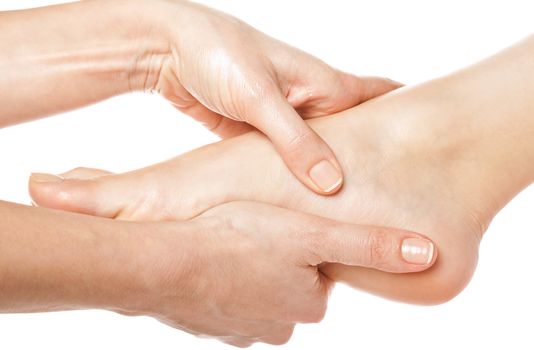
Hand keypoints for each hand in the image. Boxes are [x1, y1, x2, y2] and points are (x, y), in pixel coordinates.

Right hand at [137, 201, 435, 346]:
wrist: (162, 264)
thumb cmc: (238, 240)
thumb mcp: (313, 235)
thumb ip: (371, 246)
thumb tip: (429, 256)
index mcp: (305, 304)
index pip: (317, 272)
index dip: (303, 242)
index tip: (286, 224)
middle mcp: (276, 327)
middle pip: (286, 284)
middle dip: (275, 258)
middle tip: (255, 229)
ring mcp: (238, 330)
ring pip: (253, 291)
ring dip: (245, 268)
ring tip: (230, 241)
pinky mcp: (205, 326)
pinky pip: (222, 299)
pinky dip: (219, 280)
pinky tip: (207, 258)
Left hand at [140, 0, 400, 194]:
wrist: (170, 49)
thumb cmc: (219, 55)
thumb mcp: (260, 97)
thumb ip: (296, 142)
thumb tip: (333, 185)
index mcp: (326, 86)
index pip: (382, 98)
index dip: (408, 118)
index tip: (431, 152)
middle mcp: (312, 104)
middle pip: (352, 140)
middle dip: (370, 166)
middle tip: (392, 202)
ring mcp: (286, 123)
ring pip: (317, 157)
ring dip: (328, 180)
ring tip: (353, 213)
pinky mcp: (259, 137)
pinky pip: (283, 164)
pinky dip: (292, 182)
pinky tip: (301, 206)